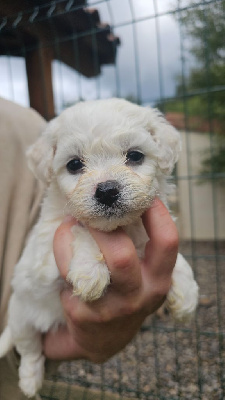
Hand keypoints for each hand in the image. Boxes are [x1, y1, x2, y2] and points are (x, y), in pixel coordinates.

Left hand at [43, 198, 177, 361]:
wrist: (105, 339)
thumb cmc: (126, 293)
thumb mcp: (144, 276)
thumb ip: (142, 246)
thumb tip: (124, 201)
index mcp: (159, 280)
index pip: (167, 242)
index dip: (156, 213)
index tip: (140, 196)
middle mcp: (139, 296)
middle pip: (120, 255)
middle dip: (100, 226)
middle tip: (89, 212)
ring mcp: (110, 309)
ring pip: (85, 266)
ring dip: (69, 239)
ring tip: (68, 226)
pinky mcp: (83, 316)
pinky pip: (67, 276)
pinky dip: (62, 260)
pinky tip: (64, 260)